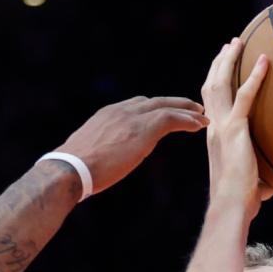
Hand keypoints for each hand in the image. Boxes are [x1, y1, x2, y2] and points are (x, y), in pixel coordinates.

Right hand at [57, 96, 206, 200]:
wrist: (70, 168)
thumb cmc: (74, 169)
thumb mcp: (88, 153)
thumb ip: (100, 149)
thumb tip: (99, 162)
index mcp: (107, 115)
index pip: (136, 105)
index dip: (153, 108)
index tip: (165, 113)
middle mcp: (120, 111)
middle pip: (153, 101)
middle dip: (174, 103)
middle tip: (191, 108)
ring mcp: (132, 118)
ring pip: (166, 107)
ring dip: (186, 111)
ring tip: (202, 117)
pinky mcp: (143, 129)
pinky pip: (172, 118)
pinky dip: (188, 121)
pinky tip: (200, 126)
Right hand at [200, 38, 272, 212]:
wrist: (231, 204)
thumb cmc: (242, 200)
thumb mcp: (253, 181)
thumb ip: (264, 175)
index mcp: (213, 137)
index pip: (209, 104)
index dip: (213, 84)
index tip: (220, 70)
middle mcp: (213, 127)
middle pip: (210, 86)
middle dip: (218, 64)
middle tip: (228, 46)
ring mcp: (222, 126)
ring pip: (220, 84)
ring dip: (228, 60)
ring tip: (237, 42)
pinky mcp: (236, 128)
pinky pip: (245, 95)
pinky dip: (255, 76)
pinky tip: (265, 60)